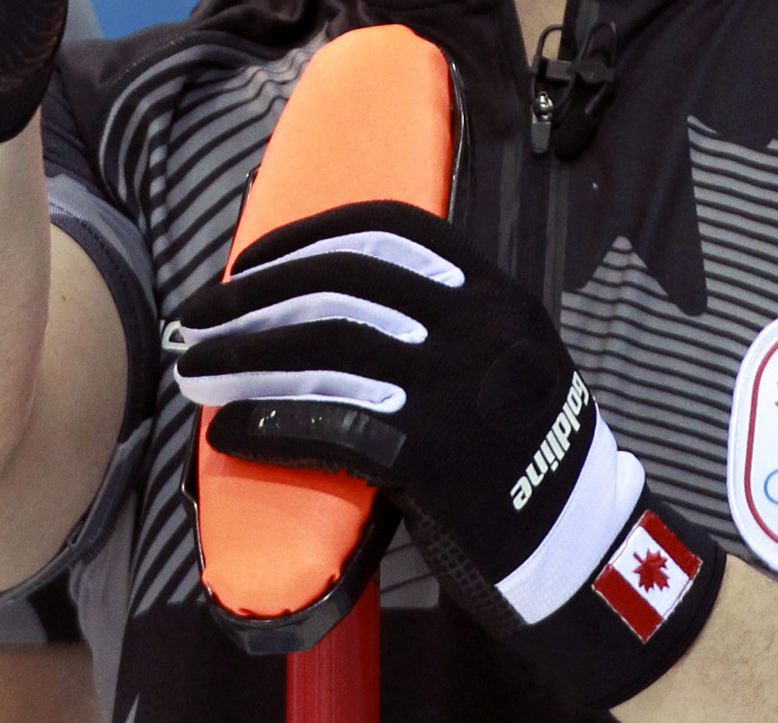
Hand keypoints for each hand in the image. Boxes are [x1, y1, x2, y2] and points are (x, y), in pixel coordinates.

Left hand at [175, 201, 722, 710]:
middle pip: (338, 288)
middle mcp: (476, 328)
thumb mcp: (506, 356)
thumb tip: (328, 298)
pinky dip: (269, 427)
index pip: (387, 231)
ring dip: (244, 359)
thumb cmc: (523, 451)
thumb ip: (441, 318)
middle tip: (194, 319)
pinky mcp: (435, 458)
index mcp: (493, 292)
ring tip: (194, 372)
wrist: (583, 546)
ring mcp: (456, 391)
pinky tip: (231, 434)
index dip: (305, 239)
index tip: (246, 260)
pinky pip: (330, 428)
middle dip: (250, 298)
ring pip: (324, 351)